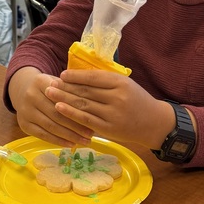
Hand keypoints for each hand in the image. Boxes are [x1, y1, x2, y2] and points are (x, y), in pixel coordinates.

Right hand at [9, 66, 94, 147]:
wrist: (23, 89)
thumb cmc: (49, 87)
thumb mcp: (58, 82)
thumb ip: (72, 89)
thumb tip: (94, 104)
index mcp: (40, 81)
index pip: (62, 97)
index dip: (77, 108)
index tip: (93, 117)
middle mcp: (30, 95)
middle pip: (57, 113)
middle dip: (76, 125)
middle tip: (91, 134)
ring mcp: (25, 111)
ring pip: (50, 126)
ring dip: (69, 136)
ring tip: (84, 141)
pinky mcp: (23, 124)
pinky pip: (42, 135)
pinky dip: (57, 141)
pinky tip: (70, 144)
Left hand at [45, 68, 175, 149]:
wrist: (154, 123)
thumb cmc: (137, 101)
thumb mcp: (126, 84)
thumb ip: (106, 81)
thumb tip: (79, 76)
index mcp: (121, 83)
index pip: (93, 77)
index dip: (76, 76)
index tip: (62, 74)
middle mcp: (116, 98)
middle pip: (85, 91)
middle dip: (65, 87)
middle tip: (49, 83)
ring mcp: (112, 114)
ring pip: (83, 105)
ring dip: (64, 98)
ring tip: (49, 93)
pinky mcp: (109, 129)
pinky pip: (86, 120)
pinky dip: (71, 114)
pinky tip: (59, 108)